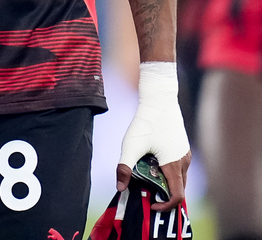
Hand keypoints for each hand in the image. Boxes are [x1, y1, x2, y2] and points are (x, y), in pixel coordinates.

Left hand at [117, 62, 190, 210]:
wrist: (158, 99)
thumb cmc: (145, 122)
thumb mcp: (131, 145)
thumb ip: (124, 167)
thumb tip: (120, 188)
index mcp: (174, 166)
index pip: (177, 197)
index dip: (165, 206)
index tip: (151, 204)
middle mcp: (184, 162)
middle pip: (178, 189)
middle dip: (163, 196)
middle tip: (146, 191)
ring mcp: (185, 153)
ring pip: (179, 177)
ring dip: (166, 183)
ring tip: (147, 177)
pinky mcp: (182, 146)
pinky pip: (178, 166)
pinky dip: (168, 172)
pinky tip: (152, 163)